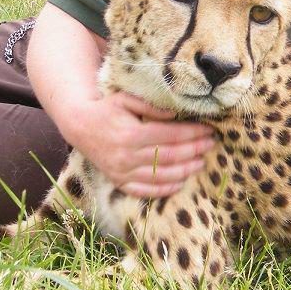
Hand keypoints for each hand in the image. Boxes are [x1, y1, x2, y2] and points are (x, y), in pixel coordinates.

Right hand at [61, 91, 214, 197]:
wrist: (80, 126)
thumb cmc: (107, 109)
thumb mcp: (125, 98)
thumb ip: (150, 105)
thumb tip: (175, 113)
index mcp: (130, 133)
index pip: (169, 135)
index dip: (192, 133)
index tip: (208, 129)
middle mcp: (127, 156)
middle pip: (169, 156)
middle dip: (194, 151)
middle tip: (211, 144)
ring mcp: (122, 172)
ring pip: (160, 176)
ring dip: (185, 171)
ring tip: (201, 162)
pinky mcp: (119, 182)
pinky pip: (145, 191)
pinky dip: (164, 189)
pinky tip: (181, 182)